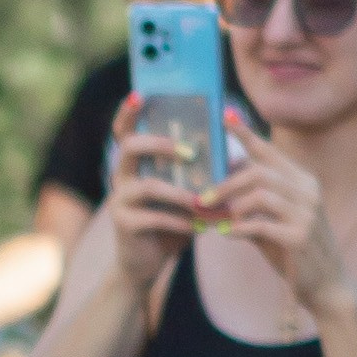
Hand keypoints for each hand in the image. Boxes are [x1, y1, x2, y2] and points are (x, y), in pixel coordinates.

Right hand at [102, 95, 204, 298]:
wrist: (147, 263)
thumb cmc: (170, 222)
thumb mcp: (185, 193)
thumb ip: (201, 173)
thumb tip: (236, 151)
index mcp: (134, 164)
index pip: (125, 130)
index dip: (128, 111)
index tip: (140, 94)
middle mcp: (121, 177)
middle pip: (130, 147)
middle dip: (161, 144)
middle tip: (190, 151)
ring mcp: (119, 201)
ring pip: (147, 186)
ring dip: (179, 192)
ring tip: (202, 201)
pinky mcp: (124, 225)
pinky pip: (153, 217)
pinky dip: (179, 222)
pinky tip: (198, 227)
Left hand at [203, 114, 349, 316]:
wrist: (326, 286)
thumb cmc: (295, 253)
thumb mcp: (272, 224)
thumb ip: (250, 207)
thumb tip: (216, 195)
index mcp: (303, 181)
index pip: (270, 152)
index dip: (246, 135)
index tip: (225, 119)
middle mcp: (308, 191)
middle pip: (259, 172)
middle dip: (225, 183)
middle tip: (201, 198)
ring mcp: (307, 213)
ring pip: (259, 195)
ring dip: (229, 206)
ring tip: (212, 217)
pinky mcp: (299, 237)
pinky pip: (261, 225)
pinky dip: (239, 228)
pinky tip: (226, 235)